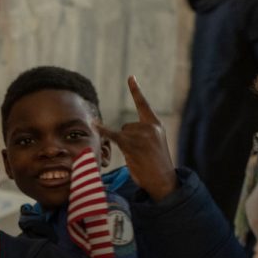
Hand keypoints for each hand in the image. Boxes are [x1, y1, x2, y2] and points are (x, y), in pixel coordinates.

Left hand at [97, 76, 176, 201]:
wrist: (163, 181)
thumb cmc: (155, 165)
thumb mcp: (153, 144)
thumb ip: (142, 133)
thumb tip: (118, 131)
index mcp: (157, 125)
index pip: (143, 104)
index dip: (135, 90)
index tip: (130, 76)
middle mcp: (150, 127)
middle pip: (126, 126)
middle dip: (127, 139)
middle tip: (140, 154)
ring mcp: (142, 135)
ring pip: (121, 134)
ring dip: (124, 146)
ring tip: (138, 157)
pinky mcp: (132, 144)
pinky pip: (113, 136)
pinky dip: (103, 131)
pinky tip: (94, 125)